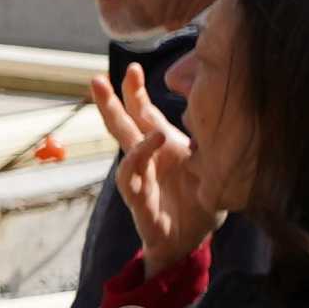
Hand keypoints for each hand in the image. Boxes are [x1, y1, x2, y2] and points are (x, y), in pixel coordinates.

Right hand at [92, 67, 214, 264]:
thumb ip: (206, 140)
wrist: (193, 238)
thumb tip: (211, 107)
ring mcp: (140, 178)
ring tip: (120, 96)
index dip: (136, 92)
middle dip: (110, 101)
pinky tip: (153, 141)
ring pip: (122, 146)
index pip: (144, 114)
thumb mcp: (211, 164)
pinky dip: (140, 156)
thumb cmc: (200, 201)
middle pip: (122, 124)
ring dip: (117, 120)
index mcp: (163, 147)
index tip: (133, 69)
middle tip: (97, 77)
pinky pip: (131, 175)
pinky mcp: (138, 199)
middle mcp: (147, 159)